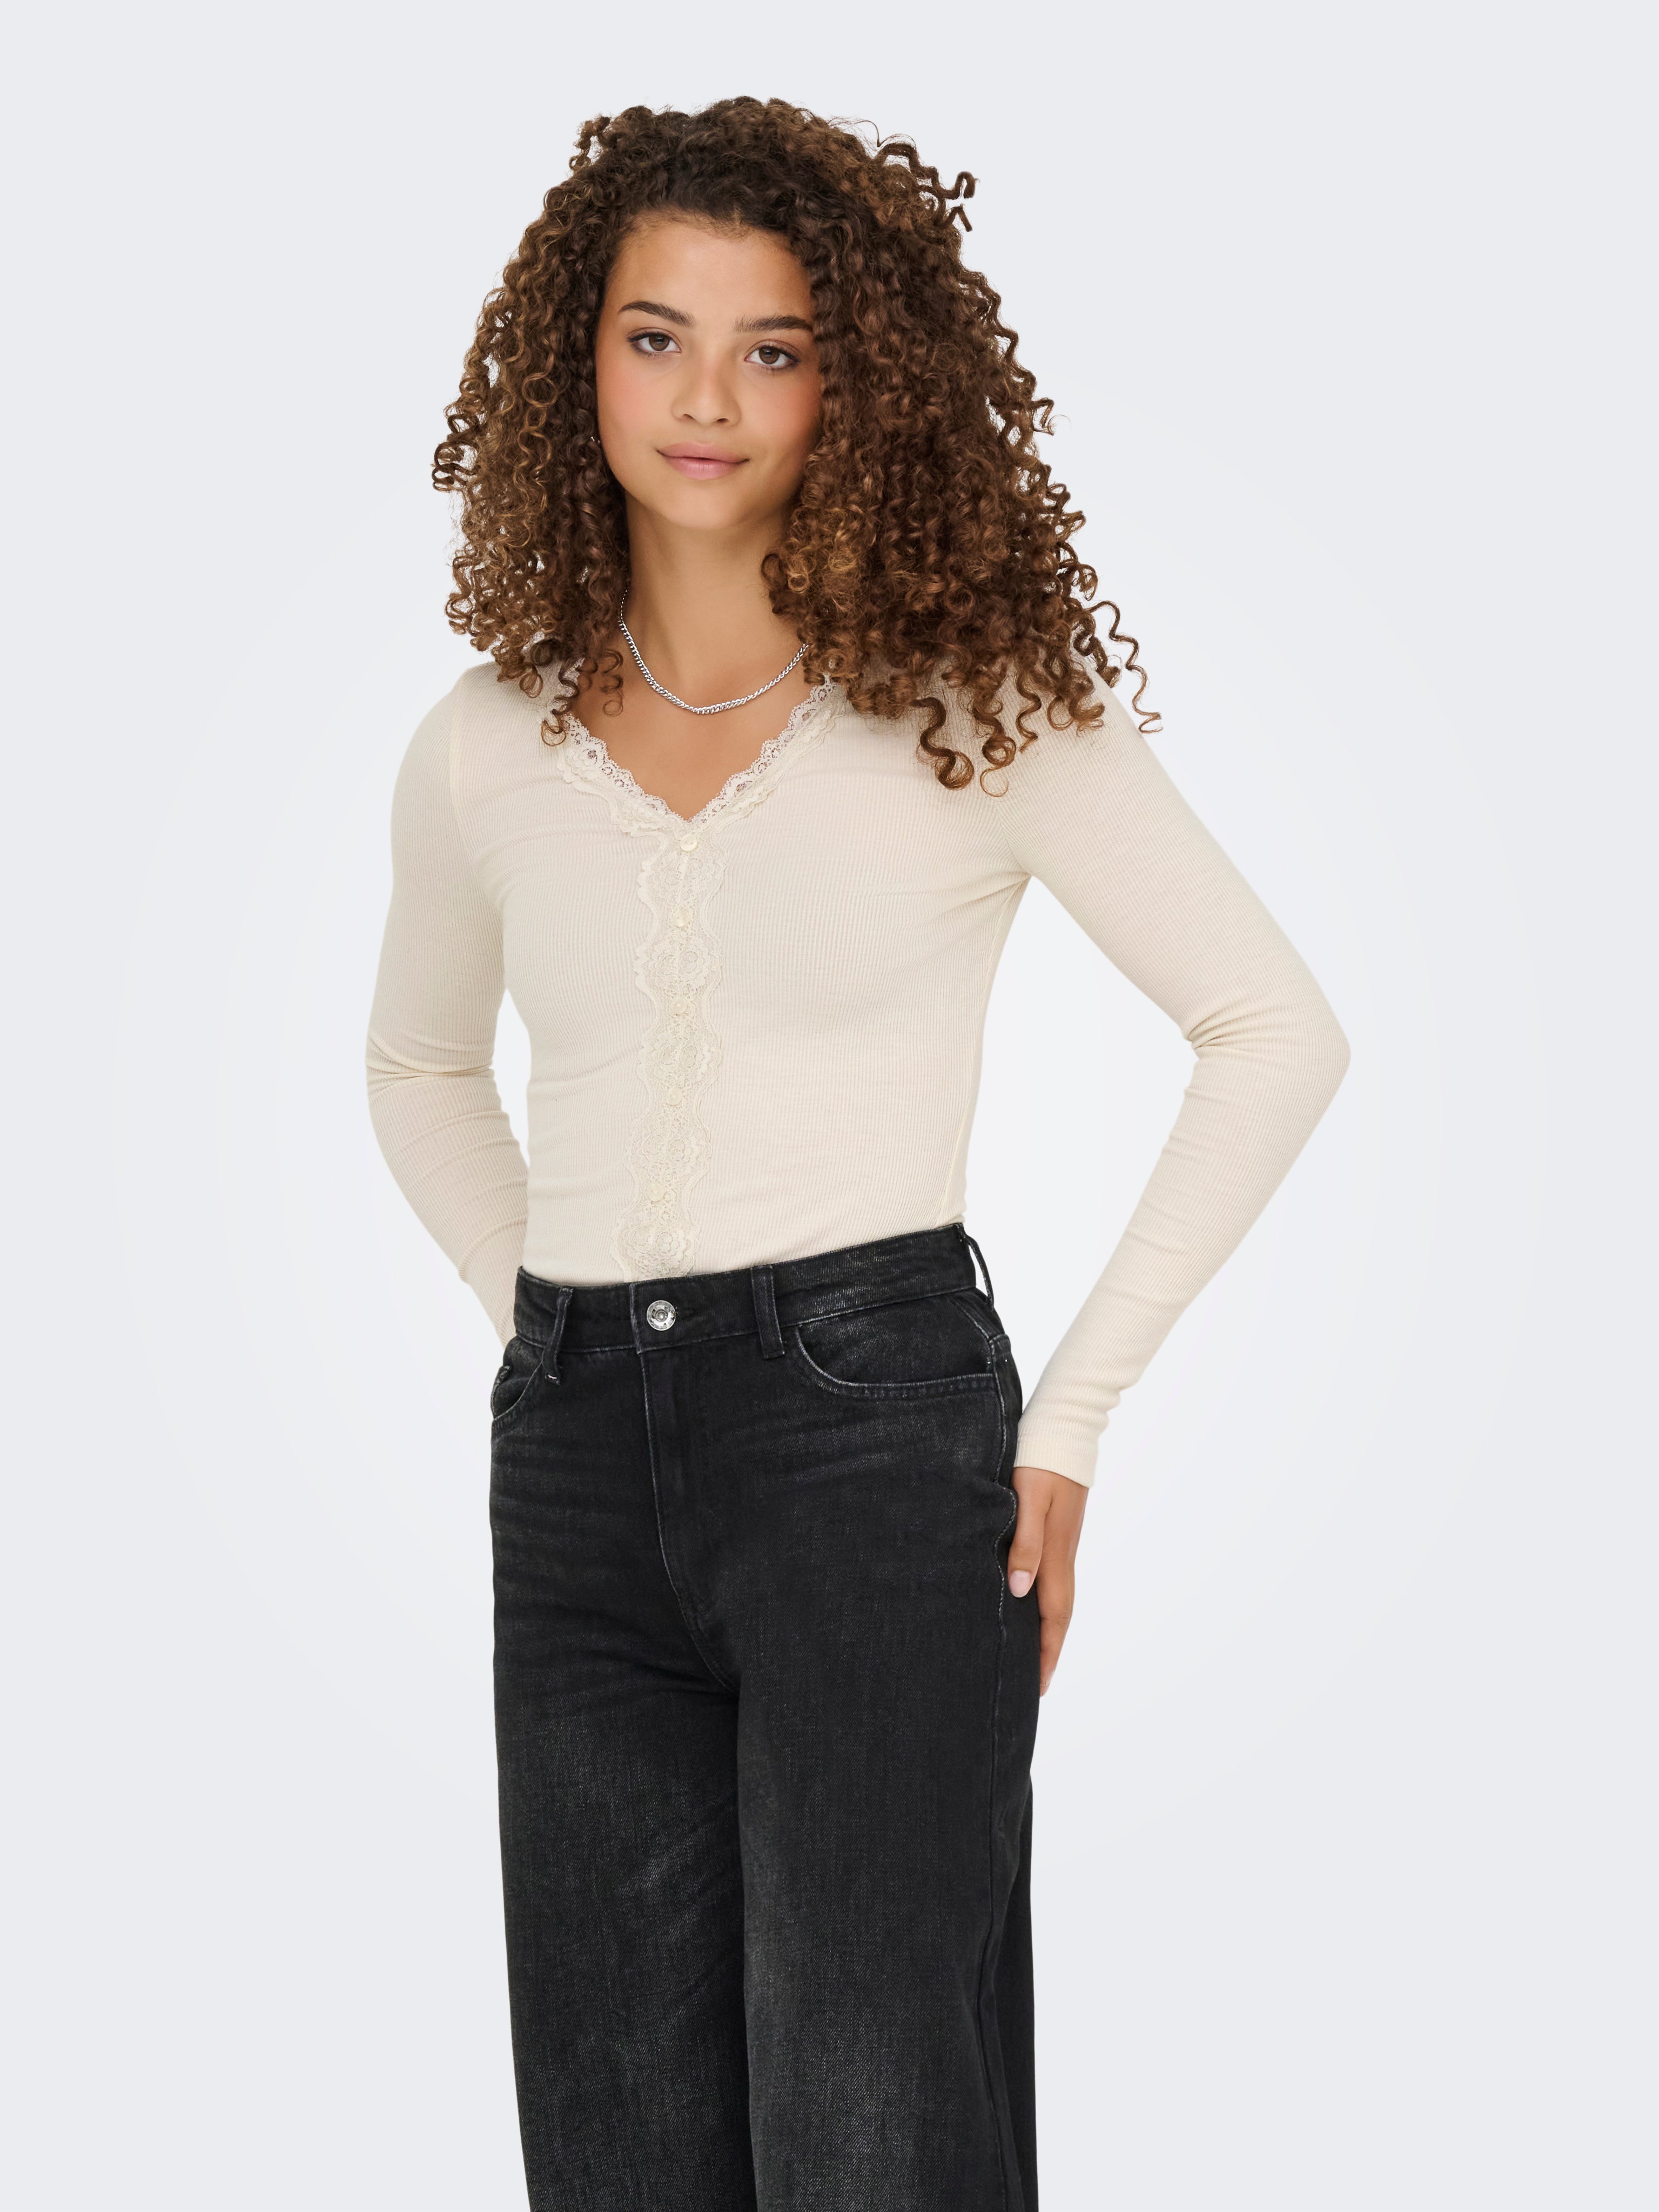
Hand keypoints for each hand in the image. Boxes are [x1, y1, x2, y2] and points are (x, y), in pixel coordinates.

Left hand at [1006, 1465, 1088, 1694]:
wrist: (1063, 1426)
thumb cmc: (1039, 1460)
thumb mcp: (1027, 1499)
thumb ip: (1025, 1543)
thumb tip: (1020, 1590)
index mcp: (1056, 1551)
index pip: (1054, 1614)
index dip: (1046, 1651)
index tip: (1038, 1686)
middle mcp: (1063, 1552)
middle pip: (1060, 1612)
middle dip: (1049, 1649)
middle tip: (1036, 1683)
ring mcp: (1063, 1540)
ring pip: (1058, 1594)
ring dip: (1047, 1626)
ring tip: (1032, 1652)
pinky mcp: (1058, 1528)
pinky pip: (1054, 1575)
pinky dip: (1044, 1599)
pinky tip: (1029, 1599)